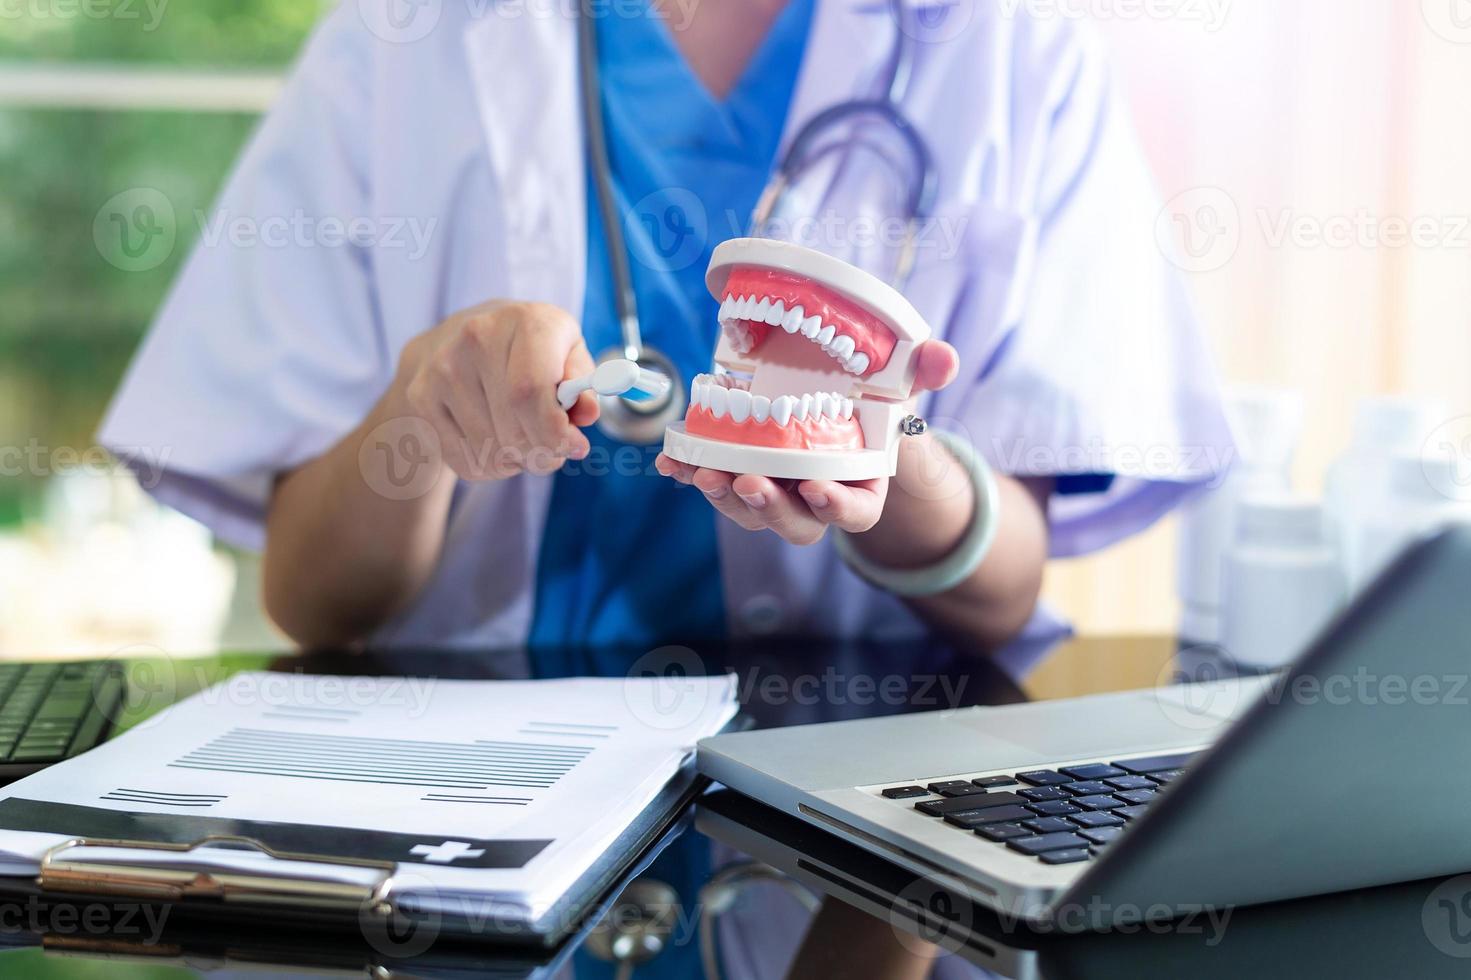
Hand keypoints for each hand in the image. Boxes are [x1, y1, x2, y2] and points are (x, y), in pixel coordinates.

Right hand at [397, 300, 598, 479]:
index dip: (555, 432)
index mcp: (526, 321)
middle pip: (514, 428)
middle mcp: (478, 337)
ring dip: (517, 462)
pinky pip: (465, 460)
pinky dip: (490, 467)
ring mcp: (443, 367)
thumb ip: (583, 382)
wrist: (455, 337)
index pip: (531, 392)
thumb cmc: (526, 350)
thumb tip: (586, 413)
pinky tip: (495, 442)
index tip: (573, 446)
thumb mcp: (566, 352)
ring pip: (491, 451)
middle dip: (542, 453)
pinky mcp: (421, 396)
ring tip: (522, 441)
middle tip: (552, 451)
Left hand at [655, 339, 959, 545]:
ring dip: (724, 496)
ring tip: (705, 472)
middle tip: (748, 482)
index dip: (838, 507)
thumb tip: (944, 357)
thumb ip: (923, 372)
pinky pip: (714, 482)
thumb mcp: (901, 385)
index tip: (819, 489)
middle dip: (770, 507)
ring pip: (750, 510)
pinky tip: (672, 463)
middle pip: (795, 522)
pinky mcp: (740, 475)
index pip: (857, 513)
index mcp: (861, 485)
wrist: (836, 405)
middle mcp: (815, 498)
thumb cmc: (874, 407)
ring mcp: (776, 491)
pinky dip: (690, 473)